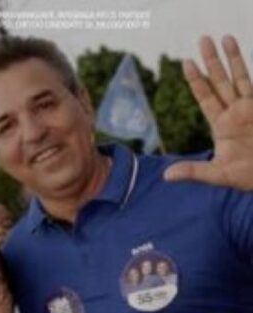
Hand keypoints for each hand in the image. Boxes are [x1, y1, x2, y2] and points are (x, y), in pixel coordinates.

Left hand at [164, 35, 252, 189]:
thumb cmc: (247, 176)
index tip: (187, 62)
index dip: (198, 81)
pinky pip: (252, 84)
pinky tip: (241, 55)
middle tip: (202, 40)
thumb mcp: (217, 175)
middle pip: (220, 82)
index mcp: (221, 126)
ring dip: (231, 59)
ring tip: (223, 37)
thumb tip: (166, 176)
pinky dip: (246, 70)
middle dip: (212, 62)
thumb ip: (194, 171)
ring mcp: (250, 109)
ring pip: (238, 78)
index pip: (206, 98)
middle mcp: (234, 113)